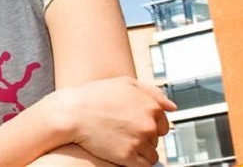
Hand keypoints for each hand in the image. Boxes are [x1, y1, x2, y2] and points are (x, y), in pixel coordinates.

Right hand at [55, 76, 175, 166]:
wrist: (71, 112)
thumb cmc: (94, 96)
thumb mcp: (124, 83)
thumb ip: (151, 92)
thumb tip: (172, 106)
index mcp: (150, 105)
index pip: (164, 123)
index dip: (149, 125)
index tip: (135, 125)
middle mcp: (148, 123)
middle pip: (157, 138)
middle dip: (144, 137)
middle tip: (124, 132)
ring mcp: (139, 140)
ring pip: (152, 154)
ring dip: (140, 151)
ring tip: (121, 142)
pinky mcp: (128, 156)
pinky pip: (144, 165)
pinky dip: (136, 162)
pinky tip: (122, 154)